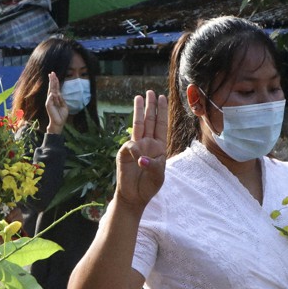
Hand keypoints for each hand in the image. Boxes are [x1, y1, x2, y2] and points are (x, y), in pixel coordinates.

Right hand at [44, 72, 67, 134]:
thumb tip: (58, 93)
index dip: (55, 81)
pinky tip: (52, 93)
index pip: (55, 88)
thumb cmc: (61, 115)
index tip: (54, 75)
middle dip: (52, 80)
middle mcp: (52, 98)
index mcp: (56, 98)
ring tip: (51, 77)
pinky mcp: (48, 106)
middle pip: (52, 88)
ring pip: (50, 91)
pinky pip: (50, 100)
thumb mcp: (64, 106)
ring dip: (51, 84)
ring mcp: (49, 102)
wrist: (58, 123)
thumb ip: (61, 99)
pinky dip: (51, 97)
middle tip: (52, 73)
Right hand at [114, 90, 166, 211]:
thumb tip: (141, 157)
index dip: (161, 112)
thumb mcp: (158, 177)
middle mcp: (147, 144)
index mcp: (158, 147)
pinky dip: (134, 150)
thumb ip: (153, 166)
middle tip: (150, 91)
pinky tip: (138, 160)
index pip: (161, 126)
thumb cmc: (149, 186)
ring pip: (138, 125)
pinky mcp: (124, 153)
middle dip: (150, 106)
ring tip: (139, 97)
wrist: (134, 196)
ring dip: (139, 111)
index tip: (163, 98)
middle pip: (149, 121)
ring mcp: (135, 147)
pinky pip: (130, 146)